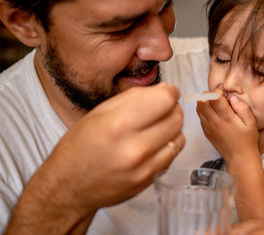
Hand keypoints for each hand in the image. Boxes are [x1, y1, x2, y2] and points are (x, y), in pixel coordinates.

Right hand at [6, 83, 184, 232]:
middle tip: (162, 107)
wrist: (69, 188)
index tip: (168, 91)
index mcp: (117, 124)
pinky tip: (155, 142)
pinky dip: (168, 144)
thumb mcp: (99, 112)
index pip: (164, 100)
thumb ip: (133, 98)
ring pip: (179, 137)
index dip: (170, 91)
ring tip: (157, 125)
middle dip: (172, 107)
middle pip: (176, 118)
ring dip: (173, 126)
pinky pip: (172, 155)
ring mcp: (143, 167)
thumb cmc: (79, 148)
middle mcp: (133, 148)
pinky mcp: (149, 180)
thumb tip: (161, 90)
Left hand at [196, 89, 258, 163]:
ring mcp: (208, 127)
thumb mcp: (251, 122)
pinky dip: (204, 111)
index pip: (213, 97)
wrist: (240, 158)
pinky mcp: (206, 132)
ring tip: (217, 105)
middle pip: (202, 101)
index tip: (225, 95)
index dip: (218, 92)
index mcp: (225, 118)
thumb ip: (242, 107)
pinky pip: (200, 116)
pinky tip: (215, 114)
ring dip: (205, 102)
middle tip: (220, 99)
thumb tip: (232, 97)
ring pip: (198, 108)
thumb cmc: (247, 140)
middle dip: (209, 95)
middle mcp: (214, 122)